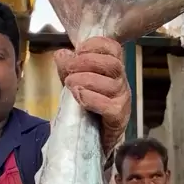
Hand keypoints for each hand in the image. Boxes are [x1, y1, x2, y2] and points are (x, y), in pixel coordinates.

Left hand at [54, 36, 130, 154]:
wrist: (92, 138)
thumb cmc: (86, 106)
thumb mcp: (74, 82)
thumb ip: (67, 68)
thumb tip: (61, 54)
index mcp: (113, 69)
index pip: (114, 49)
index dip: (96, 45)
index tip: (78, 50)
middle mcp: (121, 82)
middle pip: (112, 64)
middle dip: (87, 62)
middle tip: (69, 70)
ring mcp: (122, 100)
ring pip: (110, 84)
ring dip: (85, 81)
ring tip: (69, 84)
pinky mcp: (118, 118)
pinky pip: (108, 106)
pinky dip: (91, 99)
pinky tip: (79, 97)